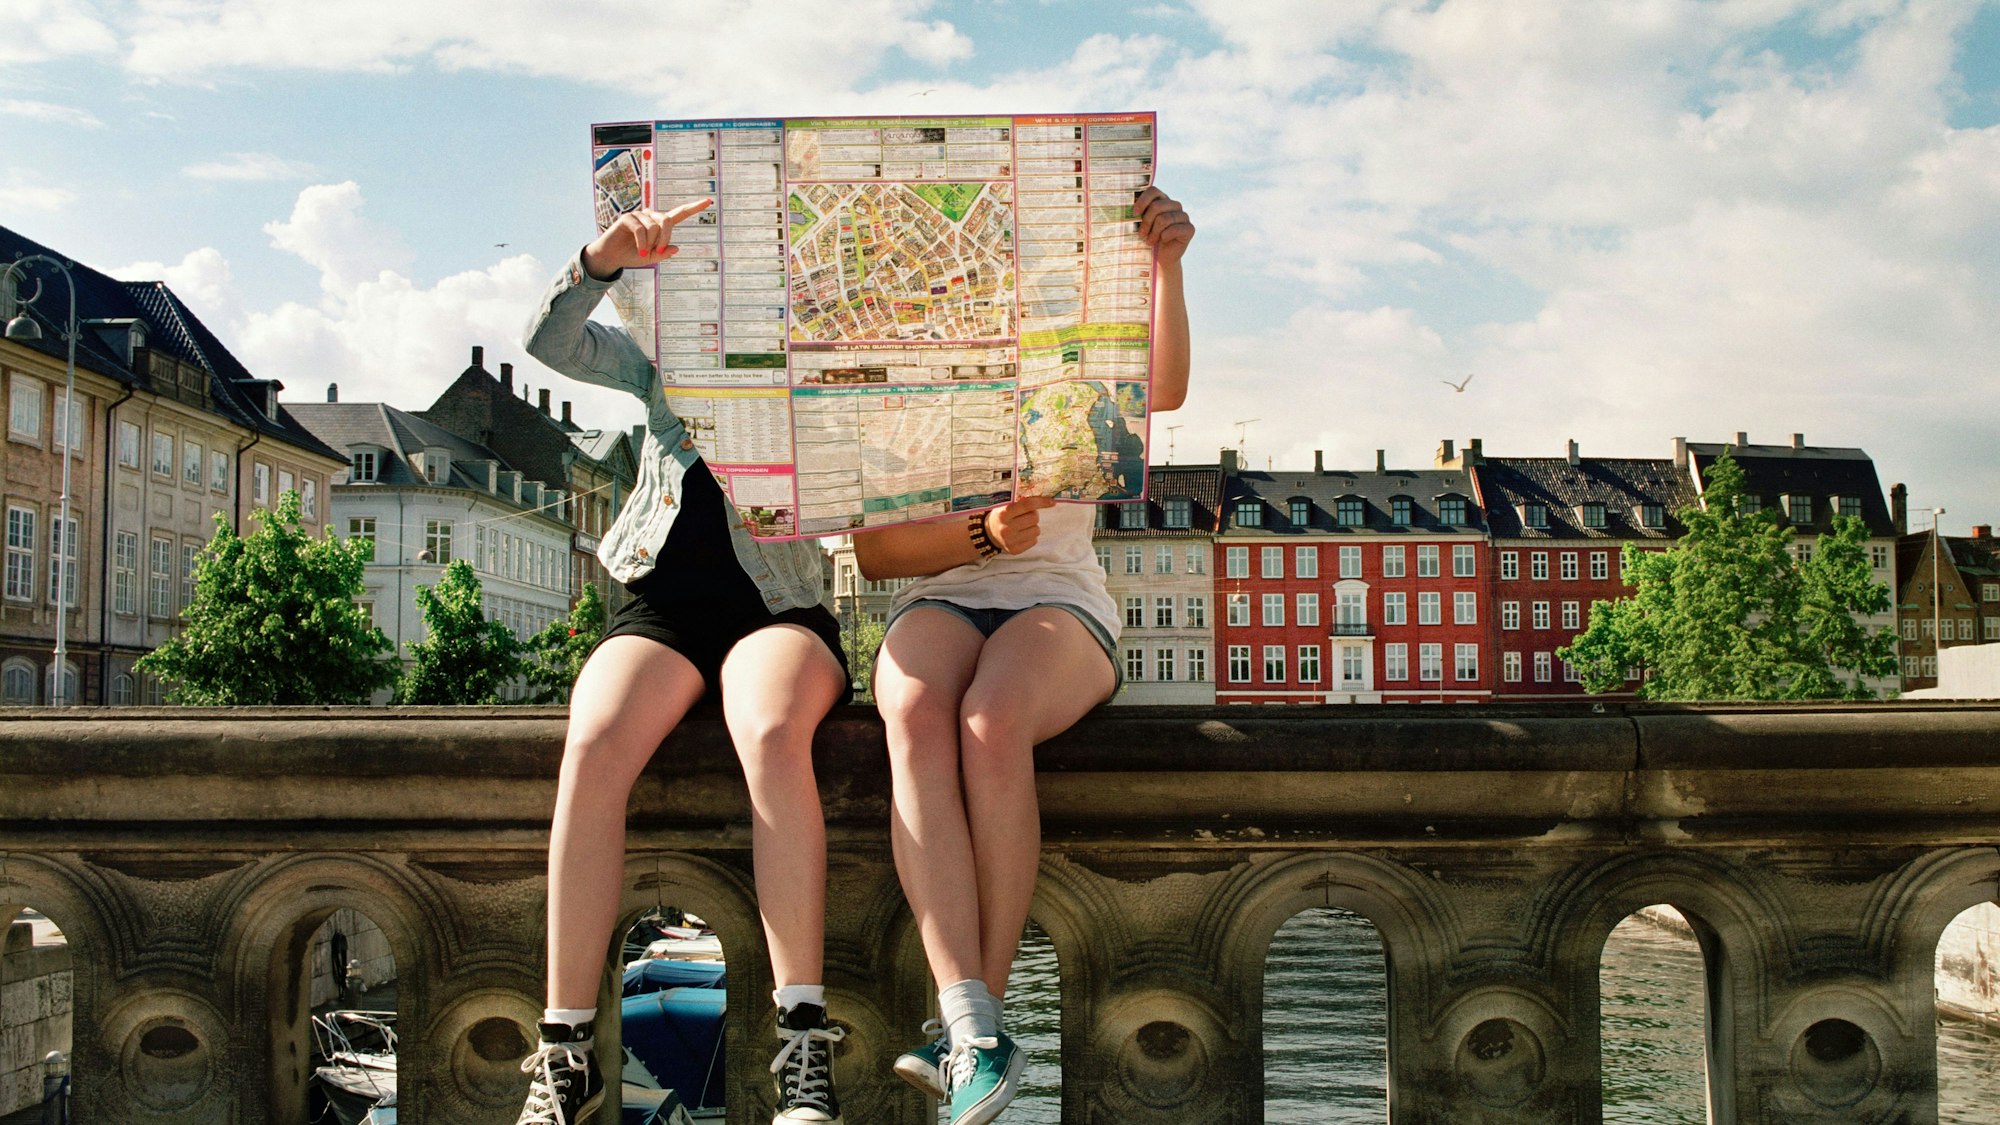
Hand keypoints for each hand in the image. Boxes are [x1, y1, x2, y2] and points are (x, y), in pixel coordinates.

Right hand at [582, 198, 712, 279]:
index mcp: (660, 224)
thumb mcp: (651, 258)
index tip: (708, 201)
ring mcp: (639, 215)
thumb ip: (663, 254)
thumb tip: (676, 248)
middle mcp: (651, 216)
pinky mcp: (627, 218)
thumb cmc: (633, 255)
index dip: (694, 207)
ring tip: (643, 252)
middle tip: (658, 252)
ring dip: (650, 243)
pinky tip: (639, 250)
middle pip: (667, 221)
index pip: (680, 213)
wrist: (612, 257)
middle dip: (664, 238)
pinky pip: (640, 230)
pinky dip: (641, 242)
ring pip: (654, 227)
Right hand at [985, 496, 1054, 554]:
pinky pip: (1034, 541)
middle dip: (1034, 515)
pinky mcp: (1014, 550)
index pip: (1027, 505)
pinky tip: (1021, 534)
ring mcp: (1010, 541)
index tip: (1052, 502)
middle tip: (1026, 515)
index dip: (1041, 502)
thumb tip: (1045, 498)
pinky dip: (1031, 536)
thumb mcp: (1005, 505)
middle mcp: (1006, 528)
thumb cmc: (1002, 515)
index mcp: (1003, 513)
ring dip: (1033, 526)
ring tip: (1023, 526)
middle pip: (1034, 518)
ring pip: (1036, 530)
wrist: (989, 533)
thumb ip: (1020, 501)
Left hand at [1134, 186, 1194, 266]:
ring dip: (1154, 232)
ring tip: (1150, 241)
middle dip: (1146, 222)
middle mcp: (1174, 205)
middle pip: (1157, 206)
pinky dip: (1165, 237)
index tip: (1134, 213)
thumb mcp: (1140, 225)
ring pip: (1164, 219)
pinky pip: (1174, 229)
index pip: (1153, 191)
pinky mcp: (1190, 228)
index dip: (1143, 201)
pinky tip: (1163, 241)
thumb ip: (1138, 214)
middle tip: (1141, 234)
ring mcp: (1183, 216)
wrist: (1160, 258)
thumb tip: (1128, 208)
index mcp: (1162, 200)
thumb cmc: (1148, 239)